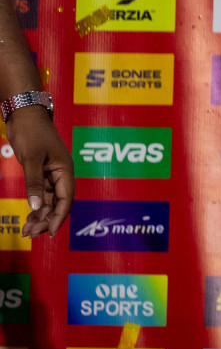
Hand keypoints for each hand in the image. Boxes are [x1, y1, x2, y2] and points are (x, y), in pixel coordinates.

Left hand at [7, 106, 72, 237]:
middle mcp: (61, 174)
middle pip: (58, 203)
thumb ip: (34, 183)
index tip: (49, 232)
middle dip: (46, 220)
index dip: (59, 217)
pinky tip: (28, 216)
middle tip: (31, 233)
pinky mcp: (41, 173)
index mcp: (65, 170)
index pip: (66, 199)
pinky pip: (41, 194)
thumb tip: (35, 206)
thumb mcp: (31, 159)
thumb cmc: (32, 133)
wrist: (26, 115)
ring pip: (49, 201)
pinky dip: (35, 206)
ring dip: (39, 215)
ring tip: (27, 230)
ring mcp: (51, 174)